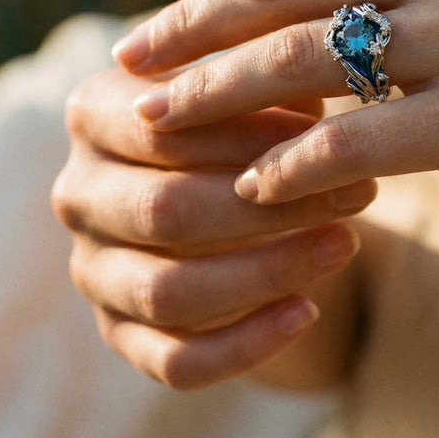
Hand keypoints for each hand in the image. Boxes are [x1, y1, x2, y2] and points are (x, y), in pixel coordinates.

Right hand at [51, 67, 374, 387]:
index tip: (331, 136)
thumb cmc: (240, 118)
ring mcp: (93, 267)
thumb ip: (268, 76)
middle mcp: (79, 192)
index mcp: (94, 114)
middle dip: (271, 208)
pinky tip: (309, 311)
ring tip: (345, 244)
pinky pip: (175, 361)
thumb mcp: (250, 85)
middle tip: (359, 193)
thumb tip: (319, 86)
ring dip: (267, 272)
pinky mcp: (119, 330)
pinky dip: (245, 344)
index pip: (163, 129)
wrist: (216, 182)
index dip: (248, 137)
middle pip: (167, 211)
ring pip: (169, 291)